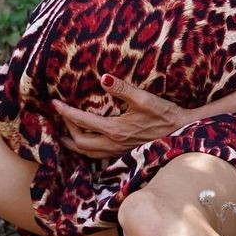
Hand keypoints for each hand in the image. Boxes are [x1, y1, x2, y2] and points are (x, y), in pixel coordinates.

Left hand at [52, 74, 194, 159]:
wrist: (182, 132)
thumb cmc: (165, 114)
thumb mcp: (144, 98)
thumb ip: (122, 88)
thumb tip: (104, 78)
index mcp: (115, 129)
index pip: (82, 121)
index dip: (65, 112)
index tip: (54, 103)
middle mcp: (113, 144)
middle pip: (79, 142)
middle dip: (65, 129)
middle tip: (59, 115)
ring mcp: (118, 152)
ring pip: (87, 153)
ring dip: (73, 144)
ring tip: (63, 136)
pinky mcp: (124, 154)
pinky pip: (98, 157)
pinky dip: (86, 151)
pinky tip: (87, 144)